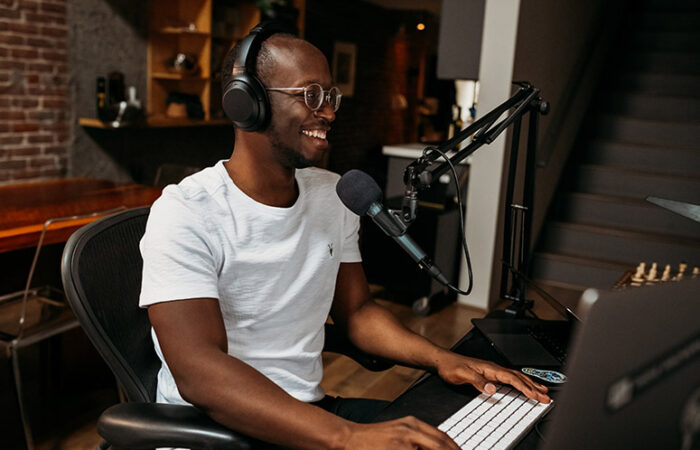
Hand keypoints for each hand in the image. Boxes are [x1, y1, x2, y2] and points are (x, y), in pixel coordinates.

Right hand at [342, 417, 459, 449]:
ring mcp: (403, 443)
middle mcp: (410, 430)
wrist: (350, 438)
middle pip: (441, 445)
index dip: (455, 448)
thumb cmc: (374, 439)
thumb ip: (418, 439)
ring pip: (432, 449)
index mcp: (413, 424)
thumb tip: (438, 446)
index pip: (442, 437)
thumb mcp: (399, 432)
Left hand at [435, 352, 550, 403]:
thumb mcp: (462, 375)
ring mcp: (492, 371)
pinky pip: (509, 378)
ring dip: (530, 384)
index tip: (537, 396)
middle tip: (546, 397)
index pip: (512, 379)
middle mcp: (493, 368)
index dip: (526, 388)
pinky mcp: (489, 374)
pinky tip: (523, 386)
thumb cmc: (451, 366)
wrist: (442, 360)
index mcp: (490, 368)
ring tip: (542, 390)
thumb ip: (478, 381)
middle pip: (518, 377)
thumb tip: (493, 389)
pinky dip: (520, 383)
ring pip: (516, 377)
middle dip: (533, 387)